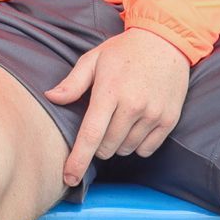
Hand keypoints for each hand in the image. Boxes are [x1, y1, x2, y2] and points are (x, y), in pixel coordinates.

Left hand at [45, 28, 190, 186]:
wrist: (166, 41)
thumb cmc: (124, 51)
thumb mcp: (94, 59)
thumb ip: (72, 82)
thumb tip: (51, 97)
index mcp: (109, 92)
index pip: (90, 135)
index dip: (78, 161)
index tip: (69, 178)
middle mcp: (132, 106)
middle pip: (107, 147)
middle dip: (97, 145)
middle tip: (100, 123)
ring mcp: (153, 114)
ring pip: (126, 150)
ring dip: (117, 145)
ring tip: (118, 120)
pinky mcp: (169, 120)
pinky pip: (147, 149)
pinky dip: (137, 145)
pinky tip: (135, 126)